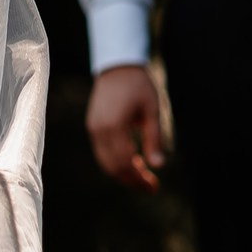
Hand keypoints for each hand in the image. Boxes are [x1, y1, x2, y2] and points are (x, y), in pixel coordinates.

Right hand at [87, 63, 167, 191]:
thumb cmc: (139, 85)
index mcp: (115, 126)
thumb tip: (159, 166)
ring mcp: (93, 128)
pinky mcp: (92, 125)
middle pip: (113, 167)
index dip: (139, 179)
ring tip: (143, 176)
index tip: (154, 187)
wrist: (118, 64)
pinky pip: (102, 152)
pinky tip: (132, 161)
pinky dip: (115, 162)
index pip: (125, 163)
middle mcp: (99, 130)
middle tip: (150, 187)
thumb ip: (154, 138)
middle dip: (131, 181)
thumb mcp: (152, 110)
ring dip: (123, 173)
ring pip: (105, 162)